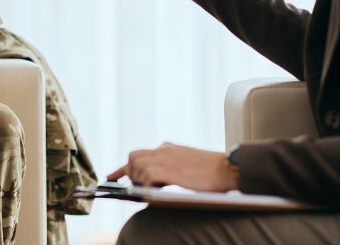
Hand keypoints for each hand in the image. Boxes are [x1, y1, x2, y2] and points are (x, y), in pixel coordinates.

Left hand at [106, 142, 236, 191]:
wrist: (229, 168)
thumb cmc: (213, 173)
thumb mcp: (187, 166)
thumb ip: (170, 170)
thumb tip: (153, 185)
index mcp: (169, 149)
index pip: (139, 155)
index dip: (122, 168)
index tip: (110, 177)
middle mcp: (164, 149)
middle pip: (133, 157)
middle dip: (130, 173)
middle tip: (137, 187)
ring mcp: (166, 157)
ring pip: (136, 165)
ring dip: (140, 180)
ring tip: (152, 190)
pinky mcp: (169, 169)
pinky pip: (146, 176)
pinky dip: (146, 184)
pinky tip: (155, 191)